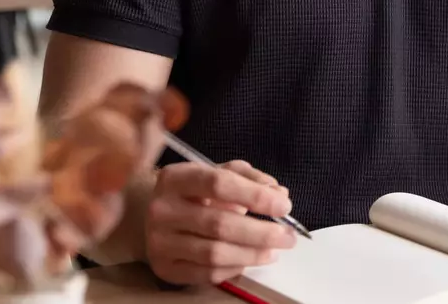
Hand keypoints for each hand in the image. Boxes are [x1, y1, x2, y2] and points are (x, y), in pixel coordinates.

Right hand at [145, 160, 296, 285]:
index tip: (284, 206)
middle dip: (261, 232)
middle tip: (288, 236)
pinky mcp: (164, 267)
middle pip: (219, 224)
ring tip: (275, 250)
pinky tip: (250, 260)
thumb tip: (279, 195)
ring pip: (214, 253)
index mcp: (176, 178)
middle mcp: (162, 209)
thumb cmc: (197, 192)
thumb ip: (251, 179)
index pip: (219, 184)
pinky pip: (206, 273)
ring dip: (252, 254)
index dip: (255, 196)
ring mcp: (159, 241)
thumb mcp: (221, 173)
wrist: (159, 216)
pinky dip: (234, 268)